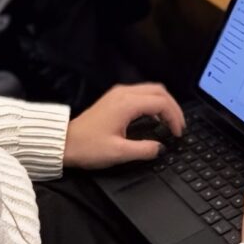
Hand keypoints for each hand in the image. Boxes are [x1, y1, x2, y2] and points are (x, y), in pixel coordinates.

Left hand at [64, 83, 185, 170]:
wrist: (64, 142)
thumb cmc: (88, 147)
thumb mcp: (119, 153)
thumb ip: (144, 150)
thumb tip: (161, 148)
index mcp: (127, 103)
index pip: (162, 103)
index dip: (175, 117)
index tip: (178, 134)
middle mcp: (124, 93)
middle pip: (160, 91)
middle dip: (173, 108)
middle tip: (179, 126)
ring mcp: (118, 93)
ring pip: (151, 90)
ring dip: (164, 104)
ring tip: (170, 122)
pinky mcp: (115, 98)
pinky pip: (142, 93)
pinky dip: (153, 103)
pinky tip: (155, 118)